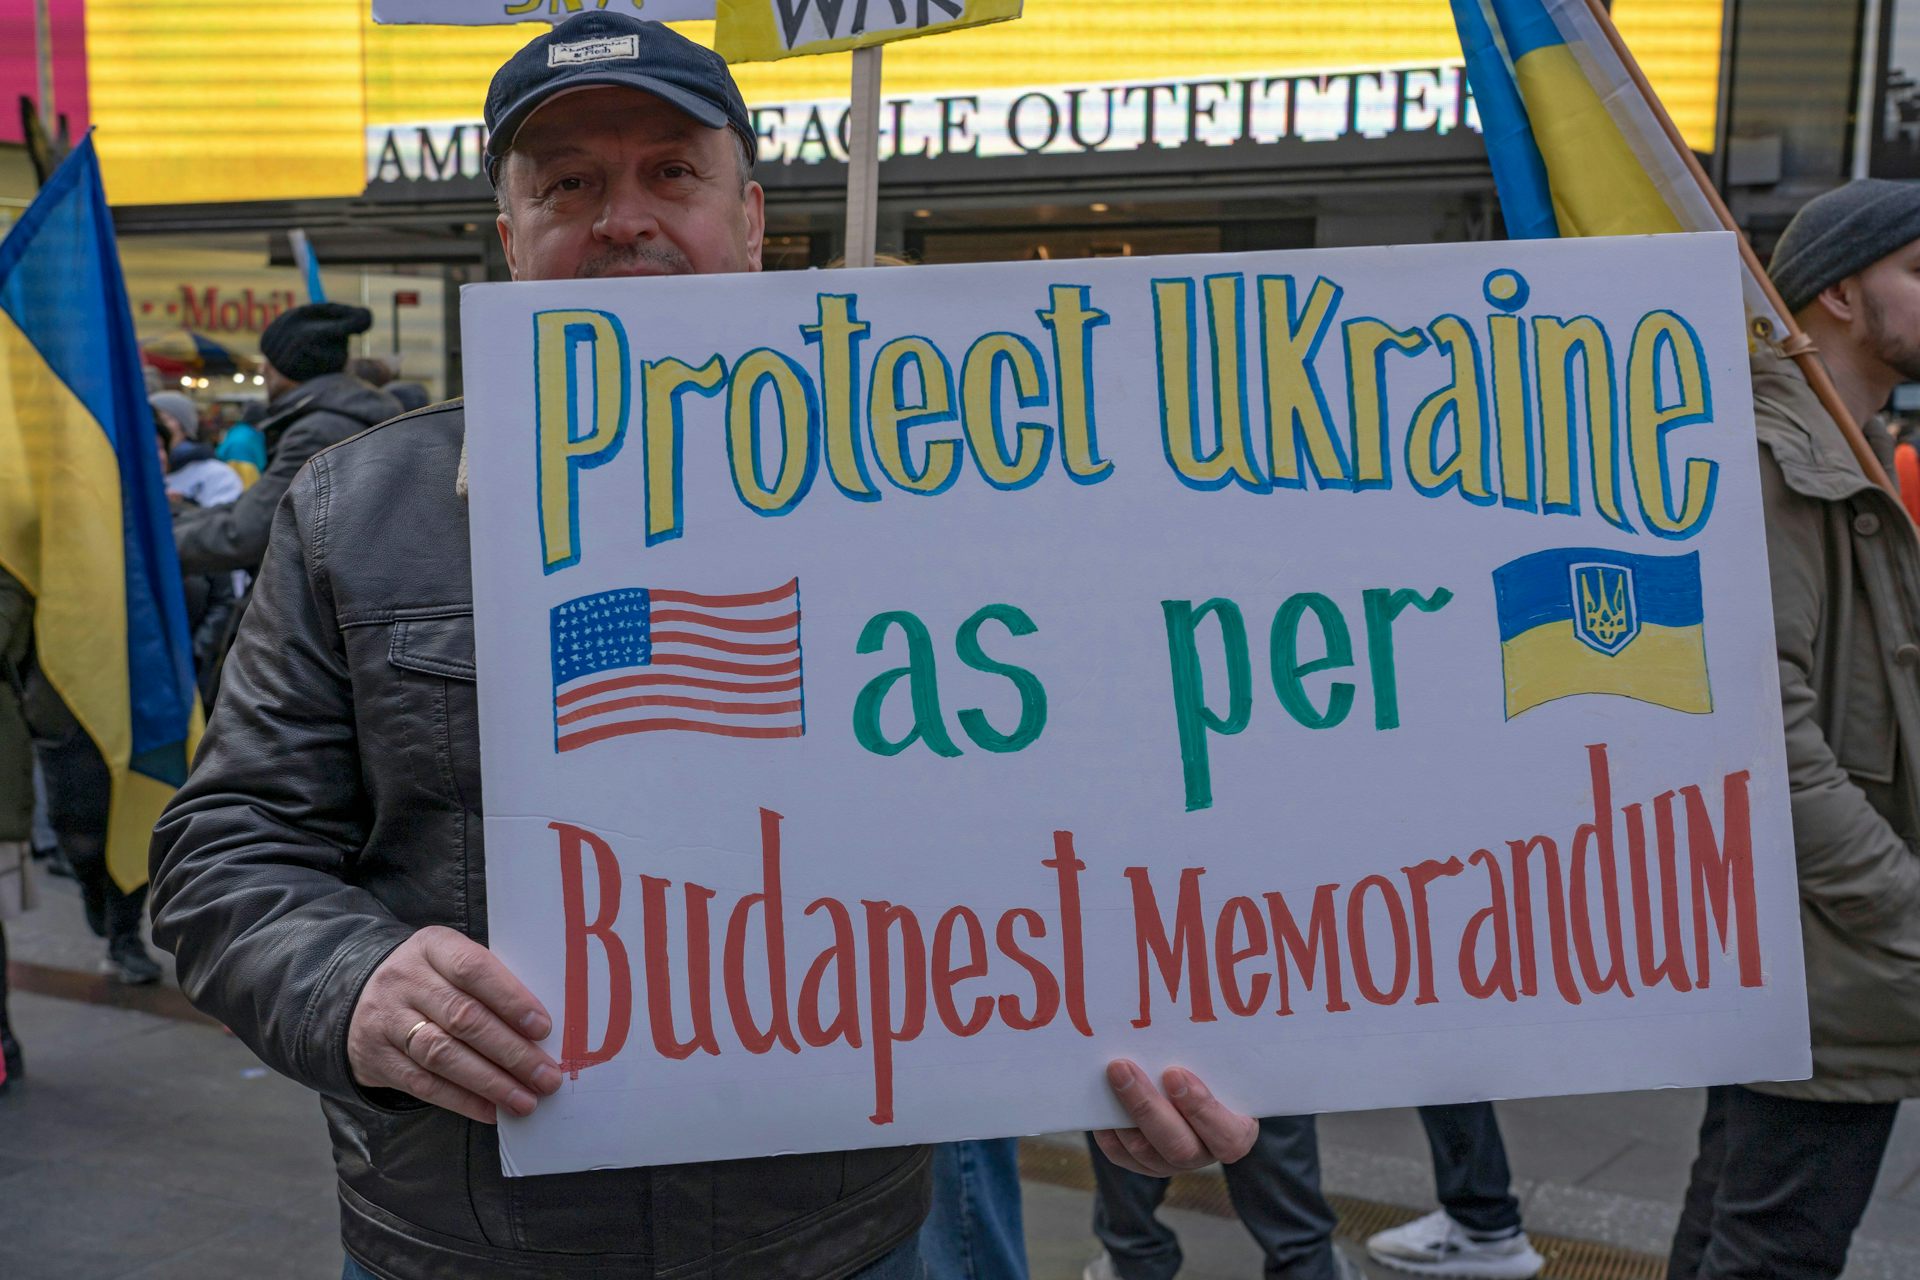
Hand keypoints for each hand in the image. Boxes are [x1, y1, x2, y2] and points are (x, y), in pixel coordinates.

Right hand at [347, 925, 561, 1124]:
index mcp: (432, 946)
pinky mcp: (375, 1057)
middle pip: (463, 1018)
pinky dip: (461, 1100)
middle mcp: (405, 980)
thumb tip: (540, 1031)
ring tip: (524, 1100)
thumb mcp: (452, 963)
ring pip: (442, 1054)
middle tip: (545, 1076)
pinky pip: (422, 1084)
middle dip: (511, 1052)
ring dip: (490, 1083)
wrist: (360, 996)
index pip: (474, 969)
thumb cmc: (431, 980)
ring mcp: (386, 1019)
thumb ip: (491, 986)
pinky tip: (491, 1110)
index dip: (510, 999)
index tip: (543, 1029)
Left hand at [1093, 1059, 1258, 1175]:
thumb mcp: (1223, 1067)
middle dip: (1146, 1105)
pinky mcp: (1144, 1164)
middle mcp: (1204, 1154)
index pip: (1226, 1136)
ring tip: (1111, 1074)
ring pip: (1146, 1151)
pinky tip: (1100, 1104)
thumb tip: (1187, 1022)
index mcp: (1235, 1134)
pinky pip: (1122, 1156)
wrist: (1198, 1087)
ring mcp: (1172, 1164)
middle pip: (1178, 1146)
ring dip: (1125, 1112)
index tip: (1174, 1073)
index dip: (1201, 1108)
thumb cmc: (1216, 1073)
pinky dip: (1109, 1131)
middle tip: (1122, 1067)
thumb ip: (1211, 1060)